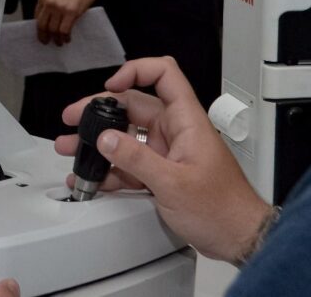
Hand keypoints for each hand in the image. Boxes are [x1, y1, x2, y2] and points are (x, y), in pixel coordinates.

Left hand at [34, 0, 100, 44]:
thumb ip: (50, 3)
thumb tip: (48, 20)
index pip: (36, 17)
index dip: (39, 28)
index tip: (42, 34)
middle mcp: (49, 2)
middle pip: (42, 26)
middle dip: (44, 36)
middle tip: (47, 42)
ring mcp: (60, 7)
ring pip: (53, 30)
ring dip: (56, 39)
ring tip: (59, 42)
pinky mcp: (71, 12)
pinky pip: (64, 30)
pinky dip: (65, 37)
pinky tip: (67, 39)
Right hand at [53, 57, 271, 262]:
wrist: (238, 238)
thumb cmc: (223, 209)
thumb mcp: (173, 184)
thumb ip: (136, 160)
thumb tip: (106, 139)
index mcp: (186, 121)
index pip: (163, 76)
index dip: (135, 71)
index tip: (110, 86)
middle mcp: (176, 131)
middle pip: (133, 107)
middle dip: (100, 112)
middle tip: (73, 120)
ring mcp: (168, 152)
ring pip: (127, 137)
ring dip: (99, 142)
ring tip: (72, 147)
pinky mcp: (163, 173)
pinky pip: (131, 163)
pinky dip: (110, 168)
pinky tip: (92, 176)